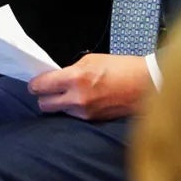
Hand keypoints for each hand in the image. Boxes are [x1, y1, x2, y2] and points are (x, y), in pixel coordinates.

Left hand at [28, 53, 152, 120]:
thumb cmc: (122, 68)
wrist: (146, 85)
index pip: (42, 86)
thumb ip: (71, 70)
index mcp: (76, 78)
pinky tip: (82, 101)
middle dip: (43, 97)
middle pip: (44, 104)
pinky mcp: (93, 121)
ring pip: (59, 112)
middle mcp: (77, 99)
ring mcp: (85, 112)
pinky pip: (73, 116)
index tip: (34, 84)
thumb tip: (57, 77)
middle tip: (48, 90)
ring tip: (69, 94)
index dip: (34, 85)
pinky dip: (73, 109)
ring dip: (60, 104)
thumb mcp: (92, 60)